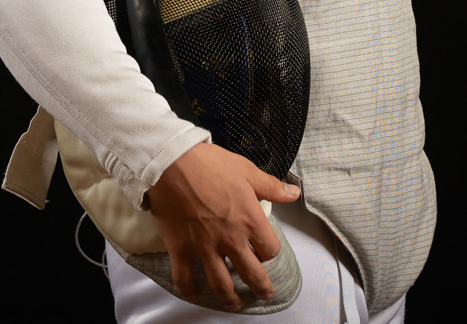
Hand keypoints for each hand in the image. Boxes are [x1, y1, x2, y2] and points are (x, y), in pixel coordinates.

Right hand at [146, 141, 301, 310]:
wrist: (172, 163)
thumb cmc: (210, 164)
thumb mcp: (247, 171)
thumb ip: (272, 187)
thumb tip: (293, 193)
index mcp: (250, 220)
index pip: (270, 249)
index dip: (270, 252)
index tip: (266, 252)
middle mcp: (230, 240)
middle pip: (251, 274)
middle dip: (260, 287)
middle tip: (263, 294)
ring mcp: (204, 247)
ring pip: (221, 285)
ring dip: (230, 299)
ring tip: (234, 304)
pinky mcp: (181, 249)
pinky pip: (185, 278)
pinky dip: (190, 291)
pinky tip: (195, 294)